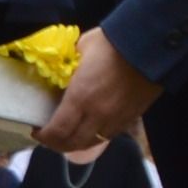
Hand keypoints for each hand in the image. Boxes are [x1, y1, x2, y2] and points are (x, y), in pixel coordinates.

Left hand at [43, 32, 157, 159]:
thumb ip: (70, 62)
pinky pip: (107, 136)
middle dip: (56, 144)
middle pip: (73, 143)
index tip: (37, 131)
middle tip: (49, 138)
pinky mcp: (130, 118)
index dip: (44, 137)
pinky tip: (89, 130)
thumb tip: (65, 66)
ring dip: (76, 144)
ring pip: (91, 143)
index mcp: (80, 98)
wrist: (150, 46)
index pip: (58, 131)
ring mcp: (115, 119)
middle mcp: (97, 115)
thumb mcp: (82, 48)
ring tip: (67, 137)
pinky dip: (94, 137)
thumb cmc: (114, 43)